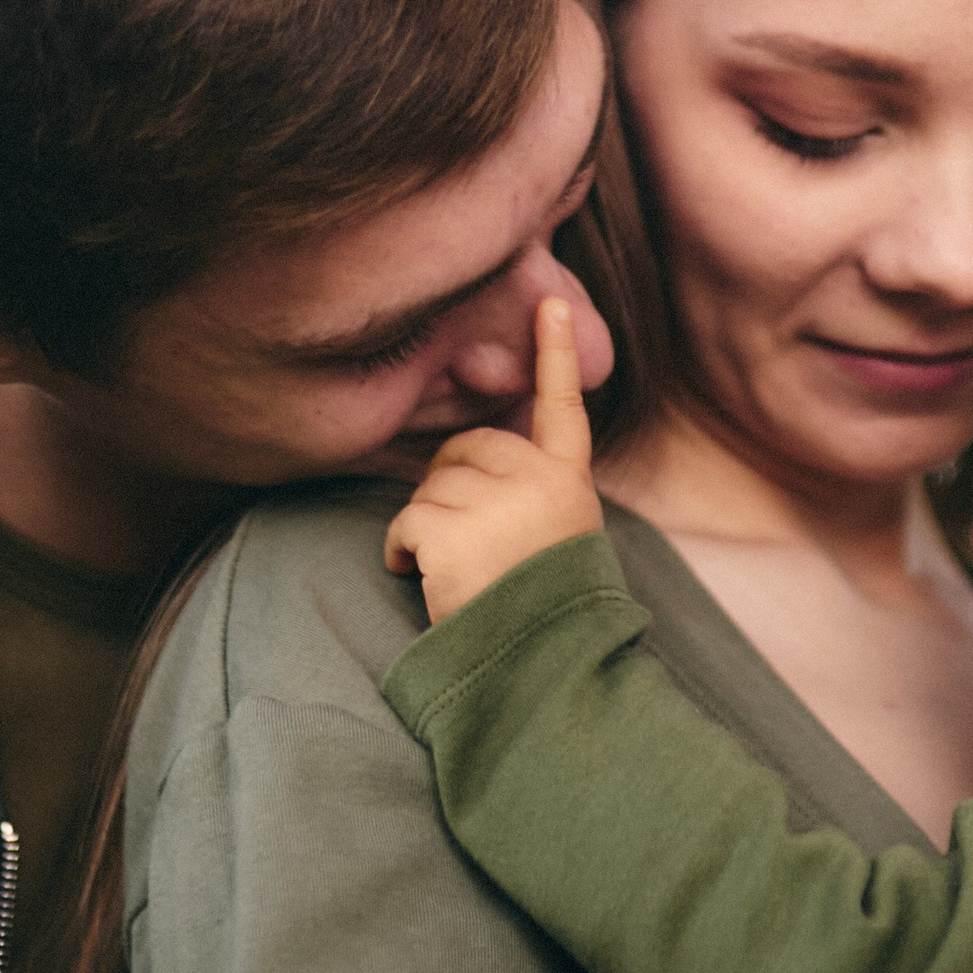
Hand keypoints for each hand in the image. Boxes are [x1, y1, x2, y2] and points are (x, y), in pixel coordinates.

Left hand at [383, 295, 603, 618]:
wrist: (538, 672)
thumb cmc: (538, 611)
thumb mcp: (554, 538)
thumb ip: (529, 491)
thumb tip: (465, 454)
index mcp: (570, 485)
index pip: (563, 406)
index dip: (555, 352)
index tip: (551, 300)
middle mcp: (541, 483)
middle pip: (468, 449)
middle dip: (451, 486)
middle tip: (470, 544)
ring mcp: (499, 505)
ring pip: (431, 486)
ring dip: (427, 529)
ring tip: (462, 574)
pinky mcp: (454, 531)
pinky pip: (405, 522)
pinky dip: (402, 554)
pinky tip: (428, 583)